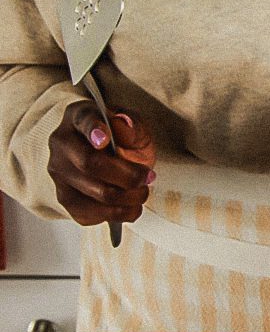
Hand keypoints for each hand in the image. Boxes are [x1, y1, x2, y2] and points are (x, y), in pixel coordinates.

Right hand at [47, 103, 155, 227]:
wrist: (107, 157)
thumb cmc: (120, 138)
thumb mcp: (133, 124)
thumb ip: (133, 125)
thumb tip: (127, 127)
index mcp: (78, 117)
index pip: (83, 120)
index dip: (93, 129)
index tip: (105, 139)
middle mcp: (61, 144)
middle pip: (91, 164)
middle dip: (128, 176)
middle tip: (148, 177)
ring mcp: (59, 173)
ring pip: (95, 194)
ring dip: (129, 198)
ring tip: (142, 192)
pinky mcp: (64, 198)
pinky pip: (90, 214)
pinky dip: (118, 214)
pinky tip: (129, 205)